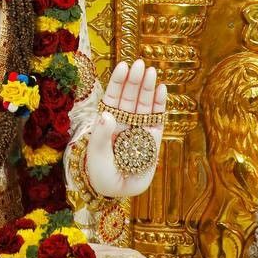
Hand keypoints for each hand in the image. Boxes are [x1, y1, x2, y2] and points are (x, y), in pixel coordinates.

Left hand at [86, 58, 166, 199]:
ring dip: (148, 88)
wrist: (117, 192)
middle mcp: (124, 122)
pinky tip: (161, 89)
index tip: (123, 66)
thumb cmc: (101, 174)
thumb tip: (106, 114)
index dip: (118, 82)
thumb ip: (100, 135)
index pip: (113, 97)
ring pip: (144, 105)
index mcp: (108, 122)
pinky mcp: (153, 141)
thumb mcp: (96, 155)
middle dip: (135, 81)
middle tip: (140, 64)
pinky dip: (160, 105)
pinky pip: (157, 120)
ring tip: (152, 72)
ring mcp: (139, 130)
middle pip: (130, 97)